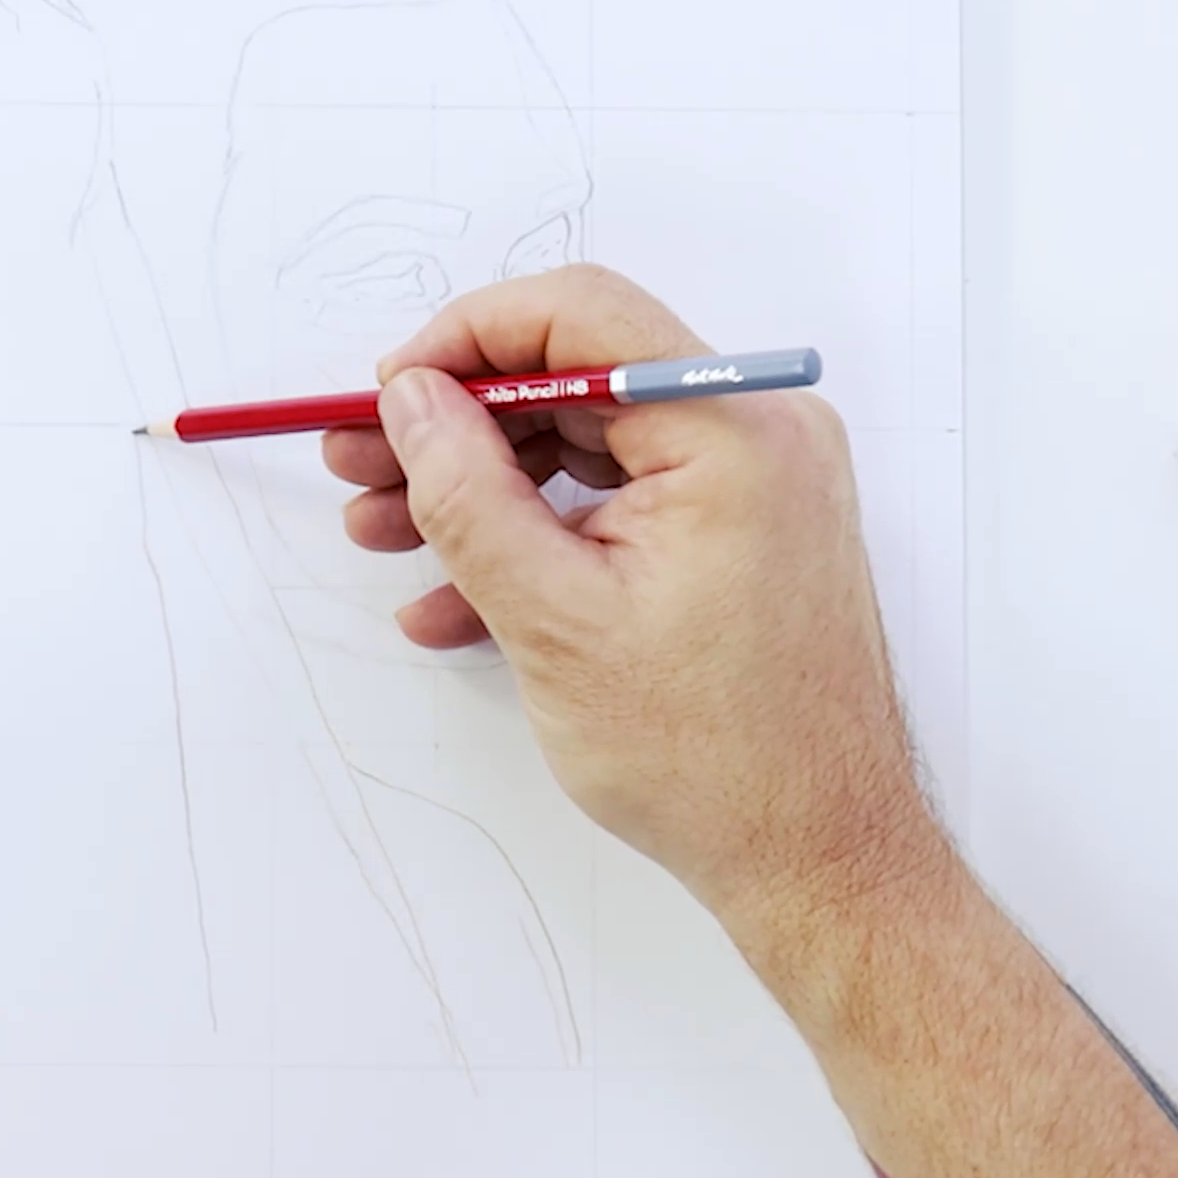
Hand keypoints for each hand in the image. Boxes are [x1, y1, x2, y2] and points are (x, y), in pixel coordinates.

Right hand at [319, 265, 949, 942]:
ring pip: (582, 445)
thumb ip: (464, 491)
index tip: (386, 393)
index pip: (579, 315)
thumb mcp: (549, 617)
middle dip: (453, 424)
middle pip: (573, 380)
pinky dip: (534, 538)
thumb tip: (408, 399)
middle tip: (359, 463)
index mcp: (732, 432)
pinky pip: (615, 504)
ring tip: (383, 533)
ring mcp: (752, 489)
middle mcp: (757, 437)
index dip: (464, 339)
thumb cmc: (710, 757)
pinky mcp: (736, 538)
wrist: (818, 862)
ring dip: (477, 487)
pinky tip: (451, 600)